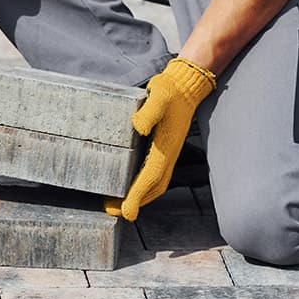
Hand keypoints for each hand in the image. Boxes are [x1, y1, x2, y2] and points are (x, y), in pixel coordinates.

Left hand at [105, 58, 215, 220]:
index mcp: (167, 146)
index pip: (151, 176)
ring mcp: (166, 152)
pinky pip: (154, 173)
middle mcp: (168, 153)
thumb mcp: (159, 96)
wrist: (184, 86)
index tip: (125, 212)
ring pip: (155, 183)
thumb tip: (139, 127)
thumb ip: (149, 112)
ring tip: (118, 204)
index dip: (137, 196)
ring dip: (139, 197)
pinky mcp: (162, 148)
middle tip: (114, 212)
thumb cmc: (170, 91)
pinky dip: (142, 185)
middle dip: (135, 203)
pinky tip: (129, 185)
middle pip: (154, 187)